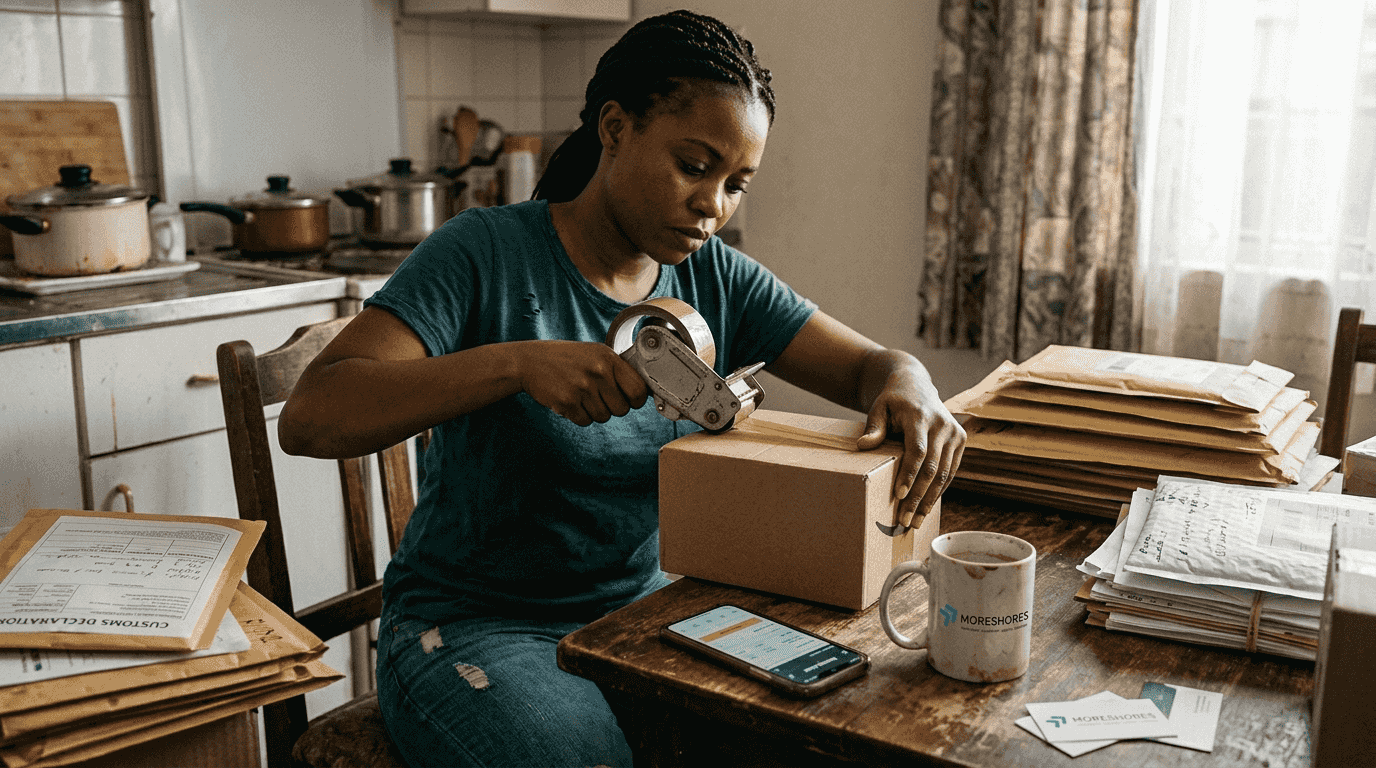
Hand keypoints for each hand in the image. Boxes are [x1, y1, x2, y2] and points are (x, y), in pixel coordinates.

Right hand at [517, 341, 649, 425]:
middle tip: (598, 395)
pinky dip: (579, 415)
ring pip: (603, 417)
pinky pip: (585, 421)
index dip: (636, 400)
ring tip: (581, 394)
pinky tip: (570, 400)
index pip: (638, 390)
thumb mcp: (594, 354)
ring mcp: (582, 388)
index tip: (629, 399)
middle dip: (612, 407)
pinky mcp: (568, 402)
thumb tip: (642, 392)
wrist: (530, 361)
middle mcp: (598, 372)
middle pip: (622, 409)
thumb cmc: (566, 358)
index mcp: (608, 358)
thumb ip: (617, 370)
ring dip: (594, 411)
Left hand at [856, 367, 965, 530]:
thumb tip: (862, 446)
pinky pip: (950, 471)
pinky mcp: (960, 439)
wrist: (915, 385)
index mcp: (920, 416)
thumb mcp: (878, 408)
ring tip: (916, 521)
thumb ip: (873, 428)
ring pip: (944, 473)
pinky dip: (939, 491)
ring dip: (930, 500)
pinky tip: (927, 508)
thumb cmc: (892, 401)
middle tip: (905, 520)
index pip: (918, 450)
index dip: (909, 475)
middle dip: (919, 497)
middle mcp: (942, 424)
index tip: (899, 496)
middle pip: (932, 467)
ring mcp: (954, 432)